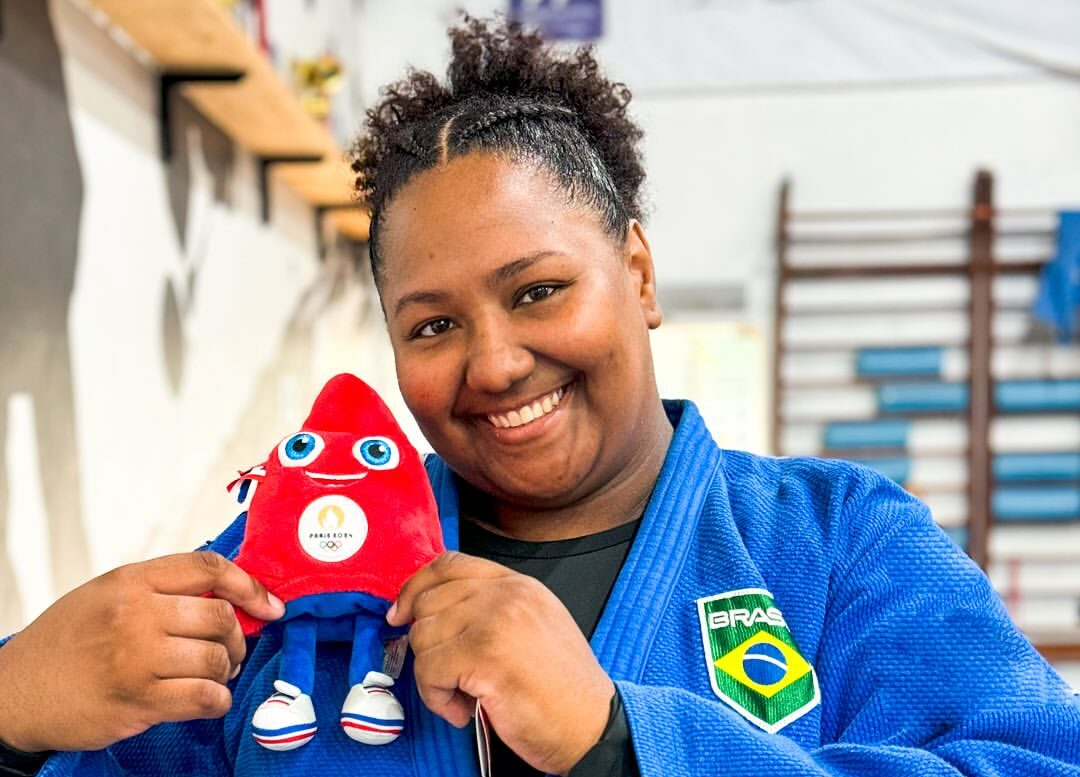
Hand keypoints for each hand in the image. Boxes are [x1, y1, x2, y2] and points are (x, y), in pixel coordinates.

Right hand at [0, 551, 283, 751]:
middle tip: (230, 650)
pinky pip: (204, 698)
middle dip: (237, 638)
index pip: (209, 569)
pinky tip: (207, 700)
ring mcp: (137, 658)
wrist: (15, 691)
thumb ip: (162, 590)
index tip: (270, 605)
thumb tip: (228, 598)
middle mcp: (136, 613)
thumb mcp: (108, 595)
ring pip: (215, 659)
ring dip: (225, 671)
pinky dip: (216, 701)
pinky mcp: (138, 700)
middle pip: (220, 617)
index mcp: (132, 581)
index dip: (250, 585)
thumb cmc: (67, 641)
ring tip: (212, 676)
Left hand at [388, 552, 613, 775]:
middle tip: (451, 675)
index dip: (416, 586)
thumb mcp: (531, 627)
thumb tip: (427, 612)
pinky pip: (428, 670)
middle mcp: (506, 593)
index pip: (449, 564)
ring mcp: (496, 619)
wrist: (591, 726)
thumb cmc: (560, 690)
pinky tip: (464, 710)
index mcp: (517, 584)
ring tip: (464, 696)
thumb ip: (488, 609)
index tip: (401, 613)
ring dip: (433, 676)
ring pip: (422, 636)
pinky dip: (436, 698)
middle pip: (428, 602)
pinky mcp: (484, 653)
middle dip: (427, 644)